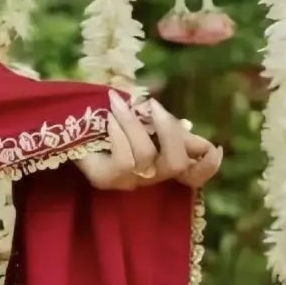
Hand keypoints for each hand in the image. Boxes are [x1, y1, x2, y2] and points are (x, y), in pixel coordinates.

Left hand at [77, 88, 223, 191]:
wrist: (71, 125)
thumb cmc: (115, 120)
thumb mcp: (145, 118)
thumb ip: (168, 125)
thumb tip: (189, 128)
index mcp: (164, 160)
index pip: (195, 175)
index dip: (207, 167)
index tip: (214, 149)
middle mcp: (151, 176)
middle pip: (176, 163)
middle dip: (168, 130)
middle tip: (153, 105)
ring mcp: (129, 181)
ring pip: (146, 156)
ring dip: (133, 124)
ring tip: (118, 103)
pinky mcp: (106, 180)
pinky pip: (124, 160)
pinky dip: (118, 134)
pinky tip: (109, 119)